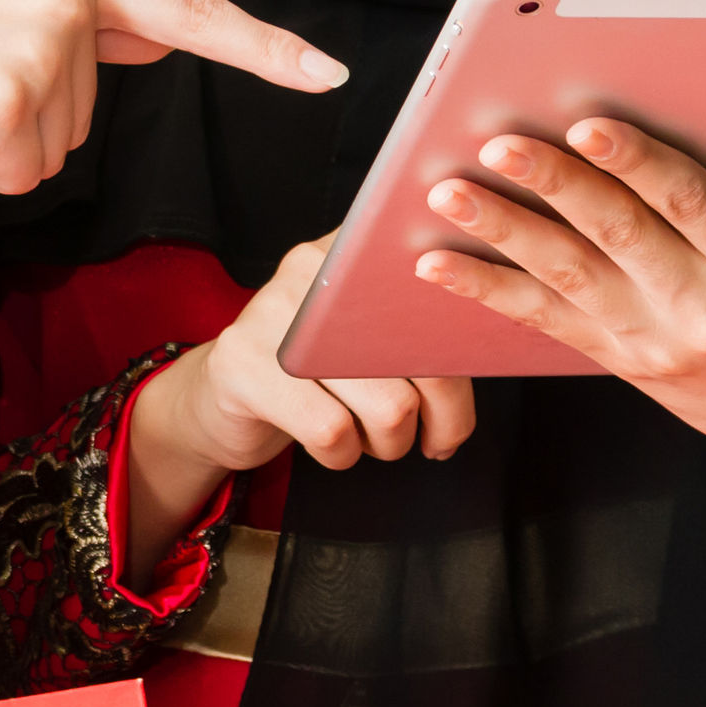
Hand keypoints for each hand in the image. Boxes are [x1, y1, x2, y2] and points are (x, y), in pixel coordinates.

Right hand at [0, 0, 346, 195]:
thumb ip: (88, 11)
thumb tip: (158, 32)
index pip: (187, 9)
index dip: (263, 48)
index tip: (331, 75)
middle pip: (91, 113)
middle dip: (30, 115)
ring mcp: (37, 47)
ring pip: (57, 153)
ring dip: (1, 144)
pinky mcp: (2, 101)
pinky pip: (18, 173)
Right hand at [119, 236, 472, 577]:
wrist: (218, 399)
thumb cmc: (316, 374)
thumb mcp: (362, 331)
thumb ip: (416, 321)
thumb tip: (487, 350)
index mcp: (351, 250)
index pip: (436, 293)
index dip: (462, 351)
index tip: (461, 390)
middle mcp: (309, 268)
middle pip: (418, 353)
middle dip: (442, 414)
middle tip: (435, 439)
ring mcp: (271, 314)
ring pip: (386, 403)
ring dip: (391, 443)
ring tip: (375, 440)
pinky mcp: (243, 365)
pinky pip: (332, 431)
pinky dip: (344, 455)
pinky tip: (332, 446)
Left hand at [413, 102, 705, 603]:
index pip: (690, 204)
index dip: (636, 164)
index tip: (587, 125)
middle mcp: (704, 307)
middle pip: (615, 235)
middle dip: (552, 186)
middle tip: (496, 144)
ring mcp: (654, 338)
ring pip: (565, 278)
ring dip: (502, 234)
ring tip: (449, 193)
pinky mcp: (619, 357)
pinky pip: (544, 321)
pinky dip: (487, 292)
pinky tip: (437, 262)